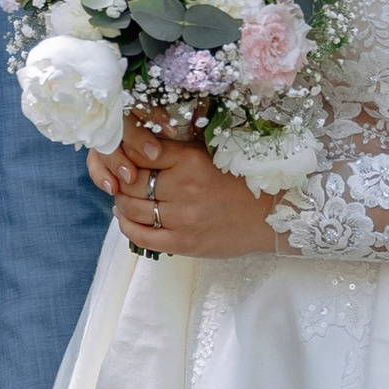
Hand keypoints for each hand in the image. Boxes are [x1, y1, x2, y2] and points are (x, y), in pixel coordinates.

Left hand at [87, 112, 281, 258]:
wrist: (268, 217)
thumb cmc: (238, 183)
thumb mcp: (209, 156)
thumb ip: (177, 151)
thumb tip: (140, 146)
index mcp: (190, 160)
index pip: (141, 154)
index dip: (127, 156)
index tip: (126, 159)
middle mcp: (184, 187)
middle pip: (131, 182)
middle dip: (121, 181)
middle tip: (121, 182)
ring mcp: (182, 217)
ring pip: (132, 208)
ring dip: (121, 203)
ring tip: (123, 199)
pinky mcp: (183, 242)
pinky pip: (141, 236)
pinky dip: (126, 226)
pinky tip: (126, 219)